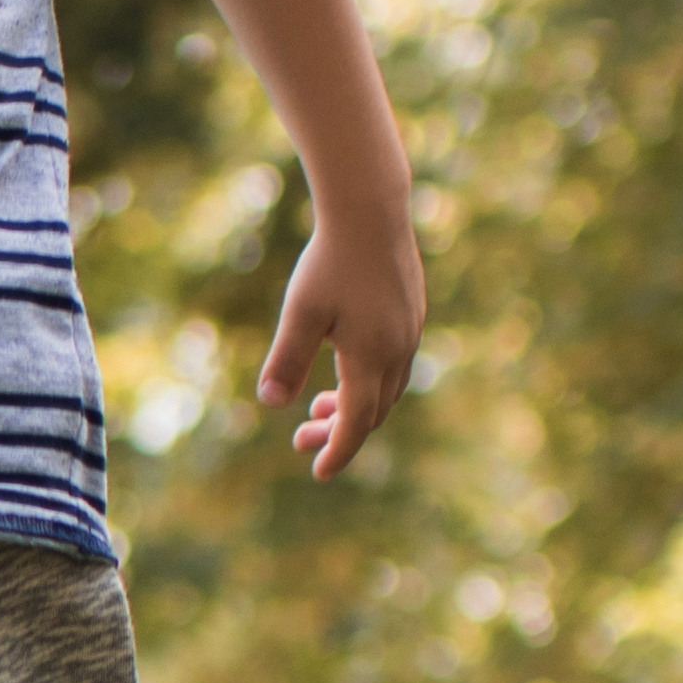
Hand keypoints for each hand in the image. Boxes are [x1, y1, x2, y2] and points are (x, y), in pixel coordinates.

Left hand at [253, 210, 426, 477]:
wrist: (370, 211)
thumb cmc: (330, 261)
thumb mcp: (301, 312)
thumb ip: (287, 359)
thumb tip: (270, 402)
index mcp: (371, 358)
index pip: (356, 424)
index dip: (337, 451)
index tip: (317, 472)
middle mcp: (398, 351)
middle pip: (372, 412)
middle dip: (338, 432)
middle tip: (301, 437)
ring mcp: (410, 331)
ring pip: (386, 389)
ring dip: (355, 405)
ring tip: (318, 405)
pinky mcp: (412, 313)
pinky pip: (395, 364)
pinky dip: (369, 381)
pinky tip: (346, 368)